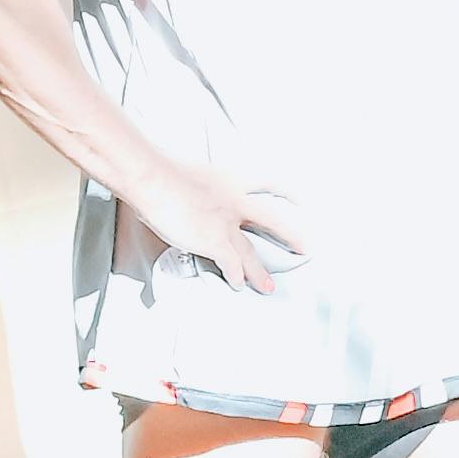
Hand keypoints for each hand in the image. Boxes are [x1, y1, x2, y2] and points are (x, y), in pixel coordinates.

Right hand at [147, 158, 305, 289]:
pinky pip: (230, 265)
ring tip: (268, 287)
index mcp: (230, 180)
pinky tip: (237, 285)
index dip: (284, 191)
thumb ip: (195, 186)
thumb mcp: (188, 172)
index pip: (265, 182)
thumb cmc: (160, 170)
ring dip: (259, 272)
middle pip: (272, 222)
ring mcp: (226, 224)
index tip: (297, 197)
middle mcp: (234, 202)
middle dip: (290, 236)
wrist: (153, 178)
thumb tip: (183, 195)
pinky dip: (235, 276)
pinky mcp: (214, 242)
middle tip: (305, 248)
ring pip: (250, 253)